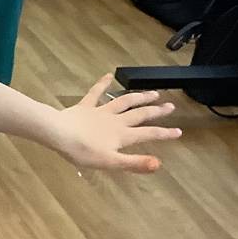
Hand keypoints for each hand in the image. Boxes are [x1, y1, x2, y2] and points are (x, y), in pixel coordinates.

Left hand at [53, 74, 180, 172]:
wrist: (59, 134)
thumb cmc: (83, 152)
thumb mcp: (110, 162)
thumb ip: (134, 163)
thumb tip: (158, 164)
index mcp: (122, 135)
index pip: (148, 134)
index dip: (164, 134)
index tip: (178, 131)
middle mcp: (116, 121)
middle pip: (140, 114)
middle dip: (156, 111)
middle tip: (170, 105)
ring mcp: (100, 111)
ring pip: (124, 101)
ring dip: (139, 96)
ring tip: (152, 92)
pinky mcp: (85, 107)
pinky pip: (95, 93)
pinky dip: (102, 83)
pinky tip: (108, 75)